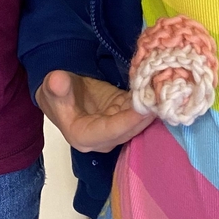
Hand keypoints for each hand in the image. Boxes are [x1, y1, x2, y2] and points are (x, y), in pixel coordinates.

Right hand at [37, 70, 153, 152]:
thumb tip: (57, 80)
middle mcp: (102, 138)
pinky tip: (161, 93)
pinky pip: (137, 112)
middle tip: (164, 101)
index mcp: (83, 136)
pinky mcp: (122, 116)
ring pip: (136, 123)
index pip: (110, 131)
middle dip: (146, 117)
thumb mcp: (52, 87)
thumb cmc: (56, 93)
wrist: (60, 92)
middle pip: (128, 130)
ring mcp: (114, 128)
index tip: (146, 109)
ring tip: (167, 96)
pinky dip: (148, 104)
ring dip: (151, 111)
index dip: (128, 121)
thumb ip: (56, 86)